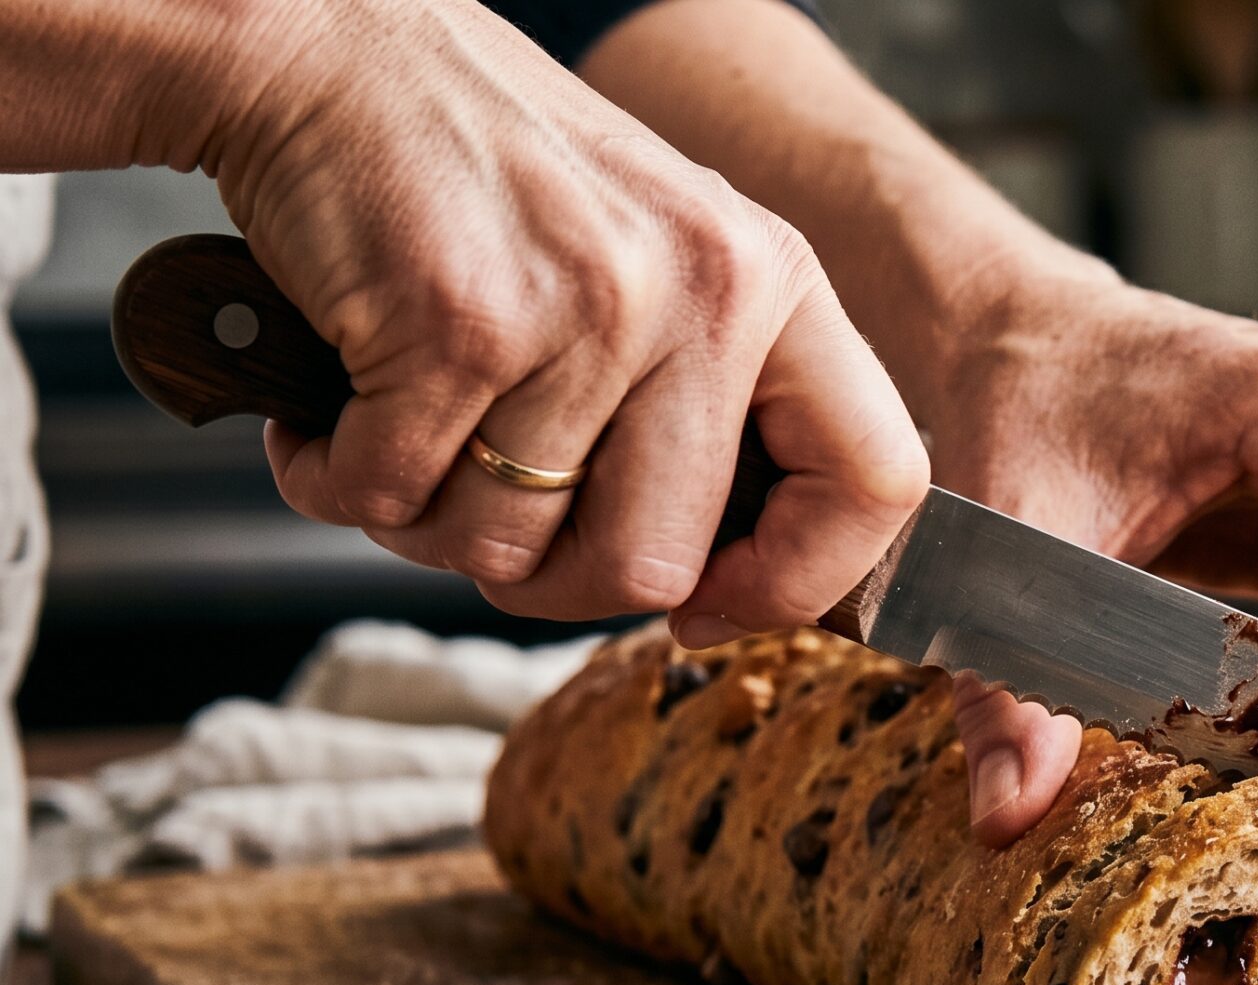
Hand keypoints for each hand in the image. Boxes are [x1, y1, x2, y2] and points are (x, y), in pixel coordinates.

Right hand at [209, 0, 925, 637]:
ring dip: (428, 527)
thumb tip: (712, 589)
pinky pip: (397, 498)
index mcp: (774, 282)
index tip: (708, 604)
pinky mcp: (457, 322)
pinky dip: (341, 482)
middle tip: (493, 521)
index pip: (876, 480)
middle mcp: (703, 292)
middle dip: (550, 582)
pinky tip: (335, 416)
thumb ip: (708, 400)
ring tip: (405, 438)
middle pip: (655, 565)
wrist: (329, 47)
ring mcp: (587, 308)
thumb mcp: (660, 259)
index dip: (796, 582)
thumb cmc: (488, 175)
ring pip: (510, 549)